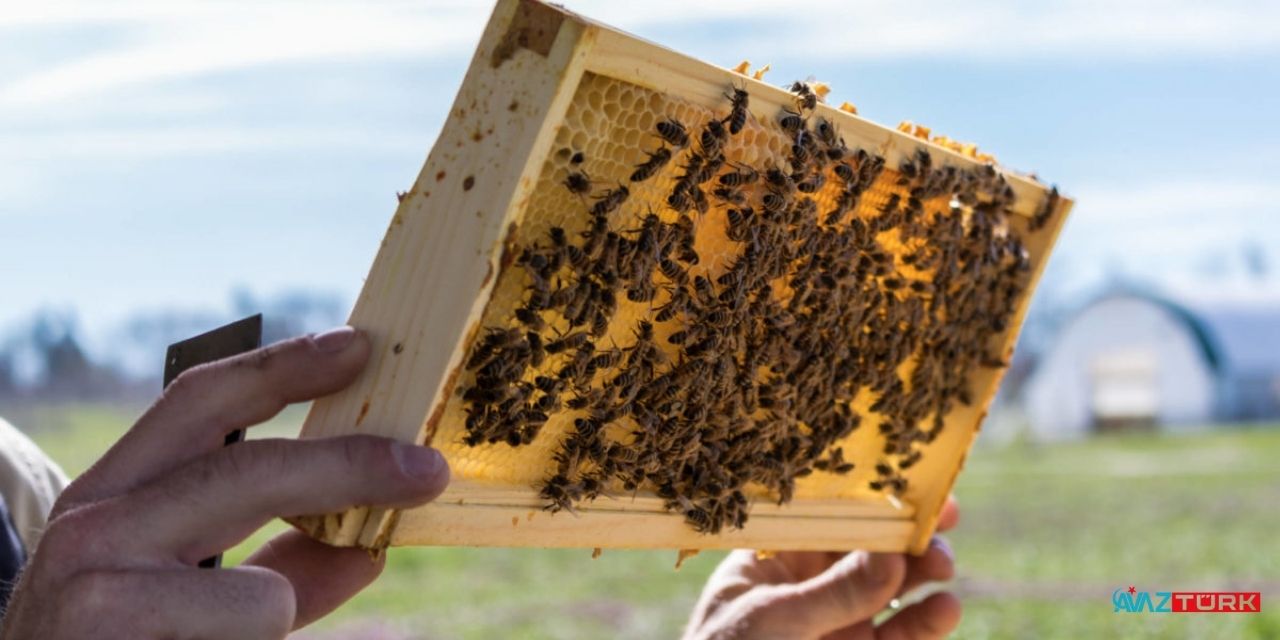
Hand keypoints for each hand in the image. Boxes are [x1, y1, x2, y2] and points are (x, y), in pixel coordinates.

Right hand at [1, 327, 450, 638]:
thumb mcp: (181, 589)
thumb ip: (276, 566)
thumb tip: (368, 551)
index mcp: (115, 490)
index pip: (202, 399)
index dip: (284, 366)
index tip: (360, 344)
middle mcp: (96, 525)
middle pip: (247, 470)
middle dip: (349, 466)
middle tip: (428, 468)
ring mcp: (97, 587)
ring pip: (260, 592)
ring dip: (274, 616)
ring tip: (231, 636)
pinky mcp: (113, 635)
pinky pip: (254, 628)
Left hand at [685, 498, 960, 639]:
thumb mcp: (773, 620)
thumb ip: (834, 592)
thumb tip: (892, 552)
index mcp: (776, 557)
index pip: (829, 516)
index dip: (871, 497)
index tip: (913, 482)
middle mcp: (812, 583)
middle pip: (871, 546)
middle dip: (908, 532)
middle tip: (942, 521)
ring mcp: (841, 621)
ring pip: (896, 587)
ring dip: (925, 572)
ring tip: (943, 567)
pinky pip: (904, 634)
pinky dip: (929, 620)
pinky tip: (946, 608)